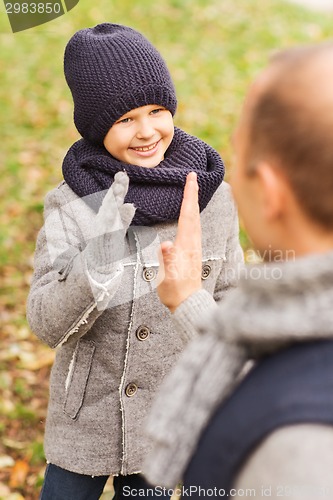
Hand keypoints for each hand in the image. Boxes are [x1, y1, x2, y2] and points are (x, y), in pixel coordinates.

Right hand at [86, 171, 135, 273]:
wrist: (99, 261)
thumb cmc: (109, 241)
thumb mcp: (119, 227)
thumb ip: (125, 216)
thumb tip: (130, 205)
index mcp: (109, 213)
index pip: (115, 197)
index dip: (119, 185)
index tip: (122, 173)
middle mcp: (105, 217)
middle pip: (111, 200)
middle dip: (116, 189)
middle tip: (121, 177)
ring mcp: (103, 227)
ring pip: (108, 211)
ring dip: (113, 201)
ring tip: (118, 191)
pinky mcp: (103, 237)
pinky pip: (108, 227)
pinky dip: (111, 220)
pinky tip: (117, 211)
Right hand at [157, 172, 201, 312]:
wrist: (188, 303)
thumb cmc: (175, 290)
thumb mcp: (167, 277)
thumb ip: (166, 260)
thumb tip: (165, 244)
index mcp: (186, 245)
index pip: (187, 215)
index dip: (189, 195)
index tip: (191, 178)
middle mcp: (193, 243)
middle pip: (194, 213)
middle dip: (193, 193)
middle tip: (192, 176)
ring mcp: (194, 247)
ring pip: (195, 219)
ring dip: (194, 202)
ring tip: (192, 189)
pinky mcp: (193, 251)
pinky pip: (194, 227)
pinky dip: (193, 214)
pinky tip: (191, 214)